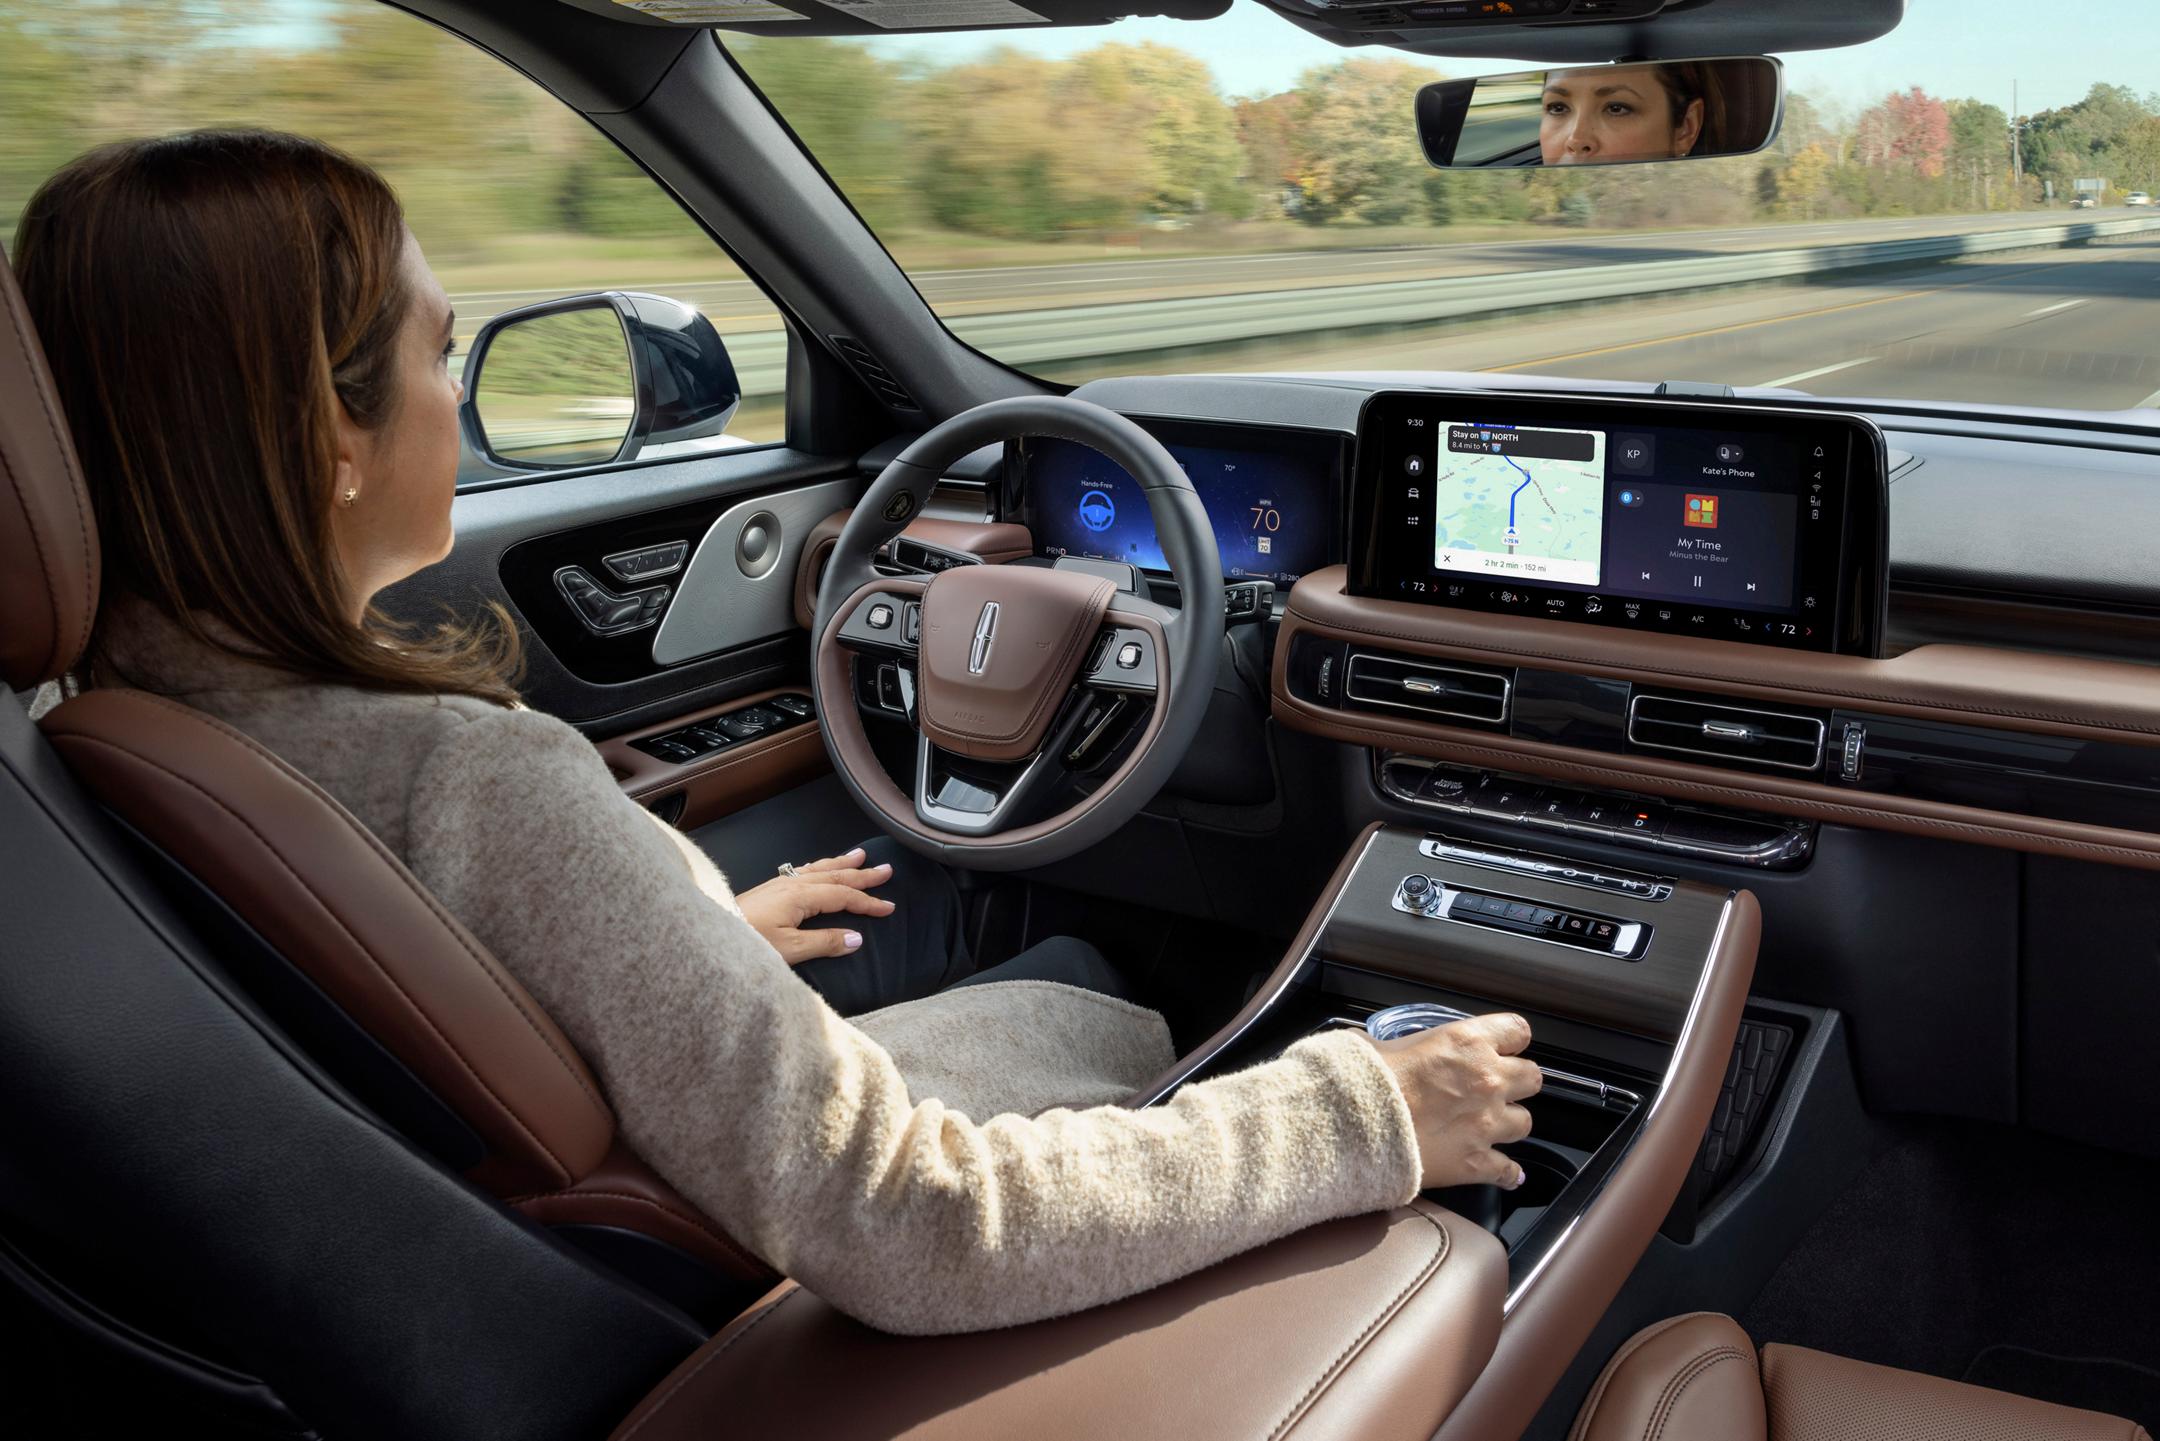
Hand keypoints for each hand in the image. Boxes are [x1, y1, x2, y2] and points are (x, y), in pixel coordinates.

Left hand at [736, 847, 895, 964]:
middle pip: (835, 876)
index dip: (868, 901)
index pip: (843, 896)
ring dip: (842, 863)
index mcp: (800, 896)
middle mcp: (792, 884)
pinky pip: (804, 870)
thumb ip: (824, 943)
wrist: (711, 934)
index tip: (888, 907)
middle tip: (886, 870)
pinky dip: (820, 866)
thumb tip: (856, 938)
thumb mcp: (789, 949)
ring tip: (860, 855)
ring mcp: (780, 883)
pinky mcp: (769, 888)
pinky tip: (820, 866)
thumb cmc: (748, 943)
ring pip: (819, 868)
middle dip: (862, 874)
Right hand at [1368, 1012, 1540, 1191]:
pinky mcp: (1476, 1161)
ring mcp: (1487, 1123)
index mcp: (1467, 1043)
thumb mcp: (1380, 1044)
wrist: (1356, 1126)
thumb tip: (1380, 1049)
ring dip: (1509, 1124)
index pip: (1516, 1030)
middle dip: (1517, 1083)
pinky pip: (1508, 1170)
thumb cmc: (1365, 1081)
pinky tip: (1505, 1173)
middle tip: (1496, 1088)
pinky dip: (1507, 1173)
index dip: (1510, 1039)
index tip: (1502, 1047)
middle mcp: (1487, 1080)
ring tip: (1489, 1127)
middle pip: (1532, 1078)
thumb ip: (1396, 1046)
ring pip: (1525, 1123)